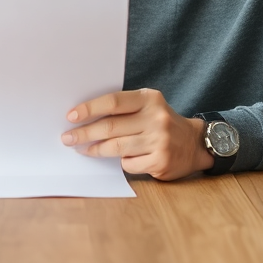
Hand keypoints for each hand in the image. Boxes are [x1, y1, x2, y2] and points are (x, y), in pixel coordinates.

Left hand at [60, 89, 213, 180]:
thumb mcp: (147, 107)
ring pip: (116, 147)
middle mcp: (156, 117)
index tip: (71, 116)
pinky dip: (121, 162)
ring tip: (83, 149)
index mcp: (149, 98)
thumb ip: (123, 110)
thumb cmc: (161, 123)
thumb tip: (85, 119)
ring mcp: (160, 140)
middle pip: (111, 126)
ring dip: (95, 149)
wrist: (194, 144)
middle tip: (67, 137)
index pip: (113, 101)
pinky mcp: (161, 160)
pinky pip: (129, 163)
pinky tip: (119, 159)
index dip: (89, 109)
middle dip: (85, 133)